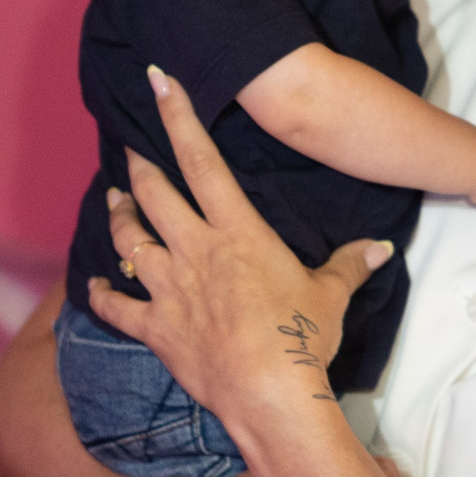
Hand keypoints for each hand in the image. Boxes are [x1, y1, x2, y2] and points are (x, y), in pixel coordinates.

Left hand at [91, 66, 389, 425]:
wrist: (270, 394)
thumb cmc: (301, 338)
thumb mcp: (331, 295)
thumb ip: (350, 265)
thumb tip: (379, 248)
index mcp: (237, 233)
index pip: (201, 161)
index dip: (178, 117)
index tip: (158, 82)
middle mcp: (195, 251)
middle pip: (154, 194)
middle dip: (139, 164)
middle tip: (131, 148)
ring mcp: (169, 289)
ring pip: (130, 240)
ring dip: (119, 217)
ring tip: (115, 200)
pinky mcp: (156, 328)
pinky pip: (116, 306)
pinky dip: (102, 293)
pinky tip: (95, 284)